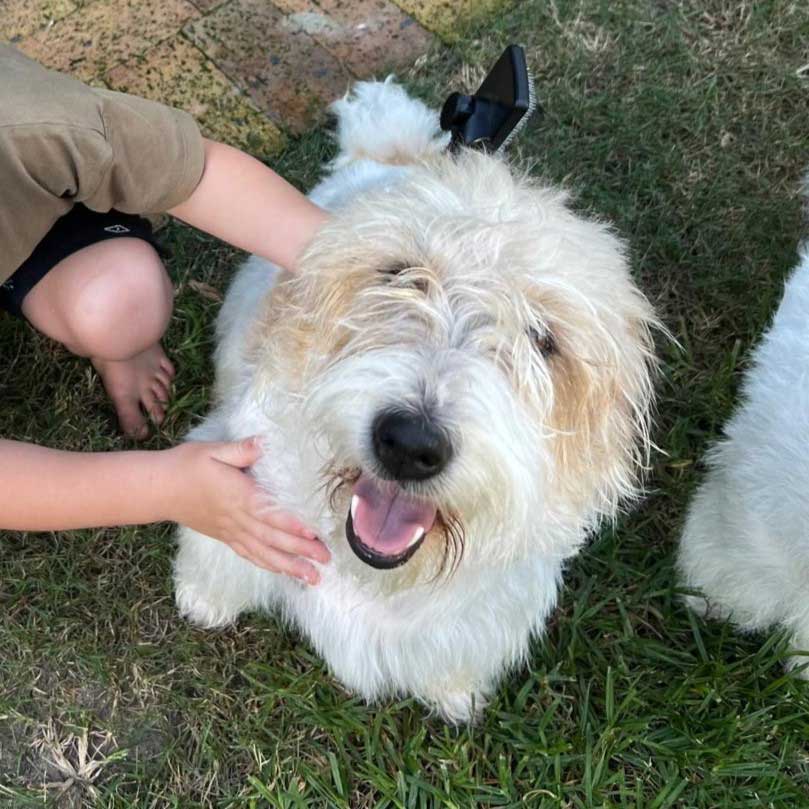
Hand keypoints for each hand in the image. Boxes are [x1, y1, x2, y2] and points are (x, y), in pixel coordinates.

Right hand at [166, 437, 329, 583]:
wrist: (158, 488)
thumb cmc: (187, 465)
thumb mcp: (214, 450)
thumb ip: (241, 449)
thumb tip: (263, 443)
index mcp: (238, 496)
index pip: (270, 514)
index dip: (293, 525)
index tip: (314, 534)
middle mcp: (237, 519)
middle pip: (273, 538)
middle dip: (301, 551)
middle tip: (326, 560)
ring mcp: (231, 531)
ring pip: (264, 553)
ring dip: (290, 566)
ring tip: (313, 578)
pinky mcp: (225, 537)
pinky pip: (250, 555)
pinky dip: (269, 564)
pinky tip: (285, 572)